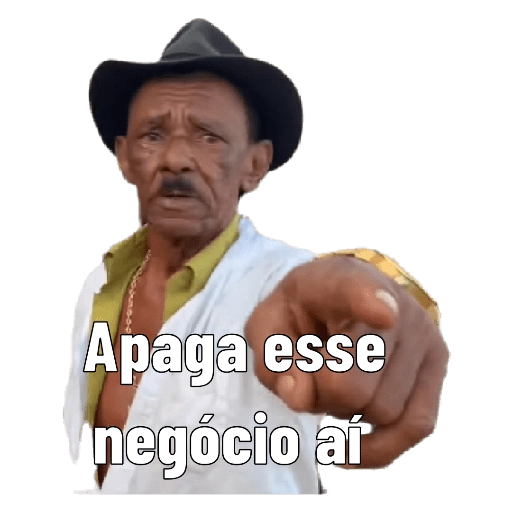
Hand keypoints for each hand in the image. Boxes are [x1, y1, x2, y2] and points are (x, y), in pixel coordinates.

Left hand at [245, 255, 449, 468]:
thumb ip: (272, 358)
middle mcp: (392, 302)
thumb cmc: (302, 315)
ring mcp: (420, 334)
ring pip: (382, 409)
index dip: (368, 301)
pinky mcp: (435, 364)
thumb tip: (300, 396)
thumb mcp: (269, 326)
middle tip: (312, 374)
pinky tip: (349, 449)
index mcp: (339, 281)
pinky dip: (381, 446)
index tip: (383, 314)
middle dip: (321, 394)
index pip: (355, 288)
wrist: (337, 296)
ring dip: (347, 412)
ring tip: (336, 382)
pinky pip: (416, 424)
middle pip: (352, 383)